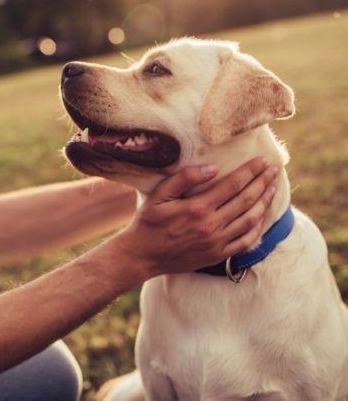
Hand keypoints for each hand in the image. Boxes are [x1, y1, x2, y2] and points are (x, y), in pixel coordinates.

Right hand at [110, 157, 277, 278]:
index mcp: (197, 208)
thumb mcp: (159, 195)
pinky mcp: (218, 255)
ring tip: (272, 188)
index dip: (250, 171)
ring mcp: (217, 242)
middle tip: (274, 170)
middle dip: (263, 182)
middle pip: (246, 200)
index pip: (233, 185)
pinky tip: (262, 216)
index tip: (262, 161)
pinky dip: (258, 227)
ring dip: (264, 202)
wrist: (142, 256)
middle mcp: (211, 225)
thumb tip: (213, 168)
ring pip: (250, 219)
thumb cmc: (148, 222)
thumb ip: (184, 179)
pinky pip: (246, 241)